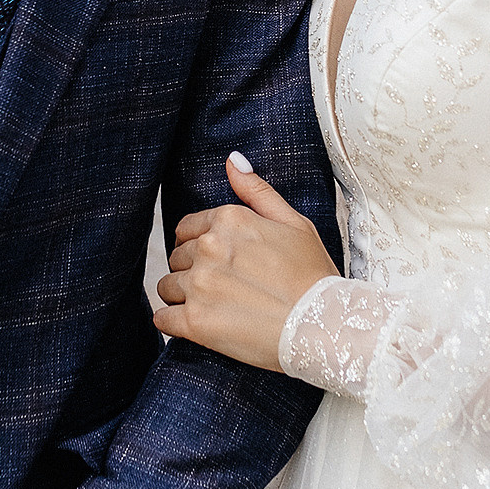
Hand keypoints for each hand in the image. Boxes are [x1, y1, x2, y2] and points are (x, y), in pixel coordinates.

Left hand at [154, 153, 338, 371]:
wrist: (326, 325)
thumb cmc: (314, 275)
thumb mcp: (294, 223)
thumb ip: (257, 191)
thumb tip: (232, 161)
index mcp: (229, 220)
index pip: (187, 229)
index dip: (199, 246)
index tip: (217, 263)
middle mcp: (208, 248)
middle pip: (177, 258)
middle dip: (192, 271)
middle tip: (222, 289)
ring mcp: (199, 285)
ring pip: (167, 287)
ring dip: (181, 298)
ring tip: (213, 309)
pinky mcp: (195, 323)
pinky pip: (163, 319)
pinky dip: (173, 323)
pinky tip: (195, 327)